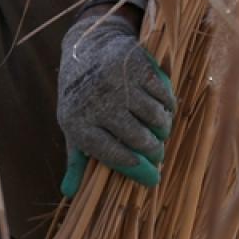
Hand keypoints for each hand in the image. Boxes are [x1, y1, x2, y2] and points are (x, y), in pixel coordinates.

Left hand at [57, 11, 175, 196]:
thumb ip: (76, 159)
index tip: (150, 176)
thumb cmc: (80, 96)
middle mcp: (97, 102)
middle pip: (140, 140)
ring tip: (160, 129)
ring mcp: (118, 82)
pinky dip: (168, 106)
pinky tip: (163, 107)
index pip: (115, 155)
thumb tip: (70, 192)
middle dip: (154, 151)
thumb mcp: (72, 125)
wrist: (86, 46)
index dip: (136, 169)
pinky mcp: (137, 65)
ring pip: (156, 119)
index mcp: (77, 122)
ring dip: (163, 128)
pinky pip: (164, 97)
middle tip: (158, 152)